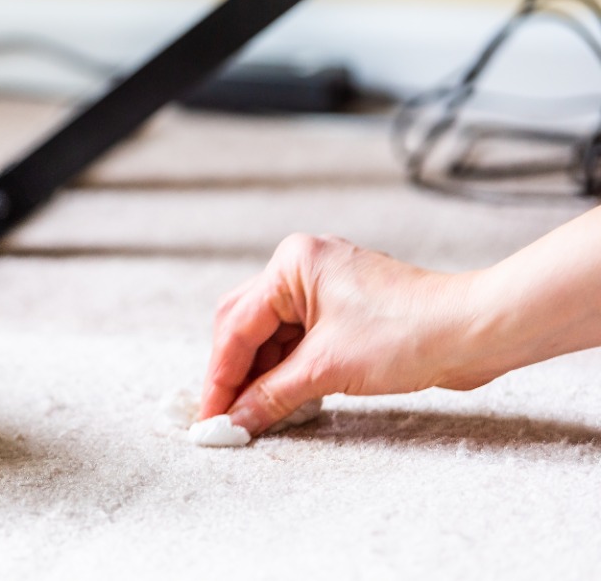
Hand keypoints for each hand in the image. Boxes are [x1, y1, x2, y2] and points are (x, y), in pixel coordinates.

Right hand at [200, 234, 490, 435]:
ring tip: (249, 417)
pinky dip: (286, 372)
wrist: (476, 332)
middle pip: (245, 325)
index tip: (208, 416)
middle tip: (221, 417)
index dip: (220, 377)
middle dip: (233, 374)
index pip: (237, 326)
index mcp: (291, 264)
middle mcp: (302, 268)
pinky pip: (297, 342)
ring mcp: (323, 288)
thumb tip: (234, 421)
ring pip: (271, 336)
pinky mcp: (342, 311)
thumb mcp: (327, 369)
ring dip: (260, 376)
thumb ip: (271, 395)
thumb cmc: (410, 333)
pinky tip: (278, 401)